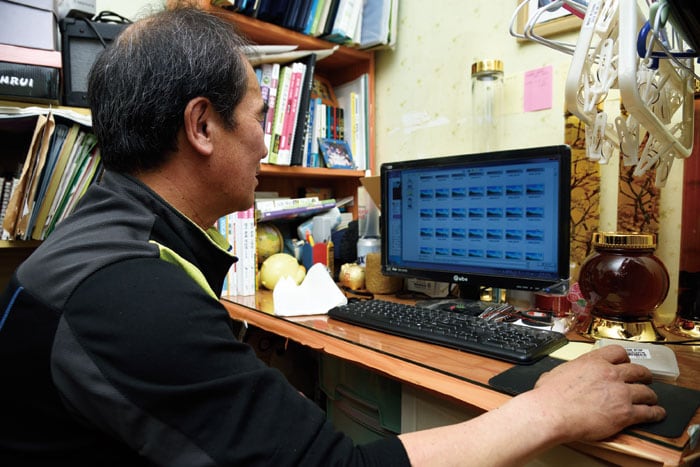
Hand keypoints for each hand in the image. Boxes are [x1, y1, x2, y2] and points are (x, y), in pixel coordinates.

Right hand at [532, 344, 665, 441]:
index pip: (619, 352)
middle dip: (644, 375)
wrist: (552, 412)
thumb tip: (557, 376)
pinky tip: (657, 414)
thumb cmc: (549, 396)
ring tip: (652, 399)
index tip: (626, 363)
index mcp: (593, 361)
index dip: (625, 359)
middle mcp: (610, 374)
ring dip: (650, 396)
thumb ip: (565, 371)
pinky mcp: (625, 413)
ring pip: (646, 391)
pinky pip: (648, 412)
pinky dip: (655, 413)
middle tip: (644, 379)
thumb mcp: (555, 373)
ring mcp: (620, 393)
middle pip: (638, 370)